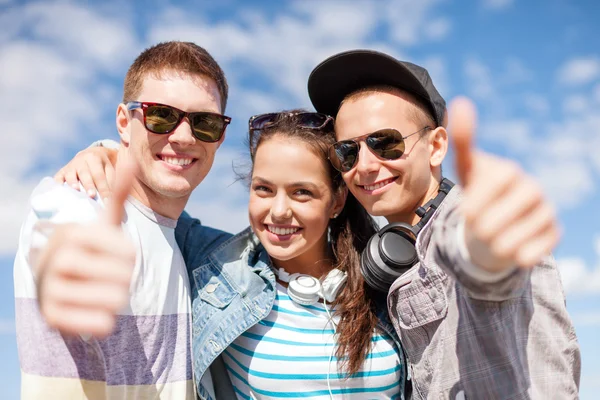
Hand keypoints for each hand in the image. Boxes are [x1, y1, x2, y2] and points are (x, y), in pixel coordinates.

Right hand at [37, 160, 136, 337]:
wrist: (57, 282)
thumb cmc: (90, 250)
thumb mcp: (103, 223)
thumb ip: (118, 194)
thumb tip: (131, 157)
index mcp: (73, 233)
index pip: (128, 253)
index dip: (129, 258)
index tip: (113, 255)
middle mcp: (57, 259)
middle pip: (124, 278)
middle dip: (123, 279)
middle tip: (105, 275)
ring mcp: (51, 289)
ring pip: (116, 301)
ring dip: (115, 300)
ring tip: (98, 290)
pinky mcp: (52, 318)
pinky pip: (102, 324)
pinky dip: (105, 321)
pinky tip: (91, 310)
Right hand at [54, 146, 117, 200]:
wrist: (92, 155)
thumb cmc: (103, 167)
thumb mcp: (110, 169)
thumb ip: (111, 181)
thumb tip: (114, 198)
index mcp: (94, 158)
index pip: (99, 175)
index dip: (103, 188)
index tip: (107, 201)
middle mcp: (81, 160)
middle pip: (85, 174)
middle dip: (88, 185)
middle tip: (92, 196)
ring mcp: (70, 166)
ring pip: (70, 174)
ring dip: (72, 182)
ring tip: (75, 190)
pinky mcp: (62, 171)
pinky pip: (58, 177)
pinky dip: (57, 183)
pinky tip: (58, 191)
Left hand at [449, 97, 559, 271]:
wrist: (501, 224)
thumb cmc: (480, 195)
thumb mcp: (466, 170)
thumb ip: (464, 142)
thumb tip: (462, 101)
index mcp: (507, 172)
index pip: (486, 189)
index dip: (474, 202)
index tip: (468, 210)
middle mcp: (531, 188)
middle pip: (486, 224)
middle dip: (475, 228)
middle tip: (478, 223)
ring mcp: (545, 211)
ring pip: (503, 244)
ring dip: (491, 245)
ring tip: (494, 234)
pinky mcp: (554, 234)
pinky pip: (525, 256)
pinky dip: (513, 256)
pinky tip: (515, 244)